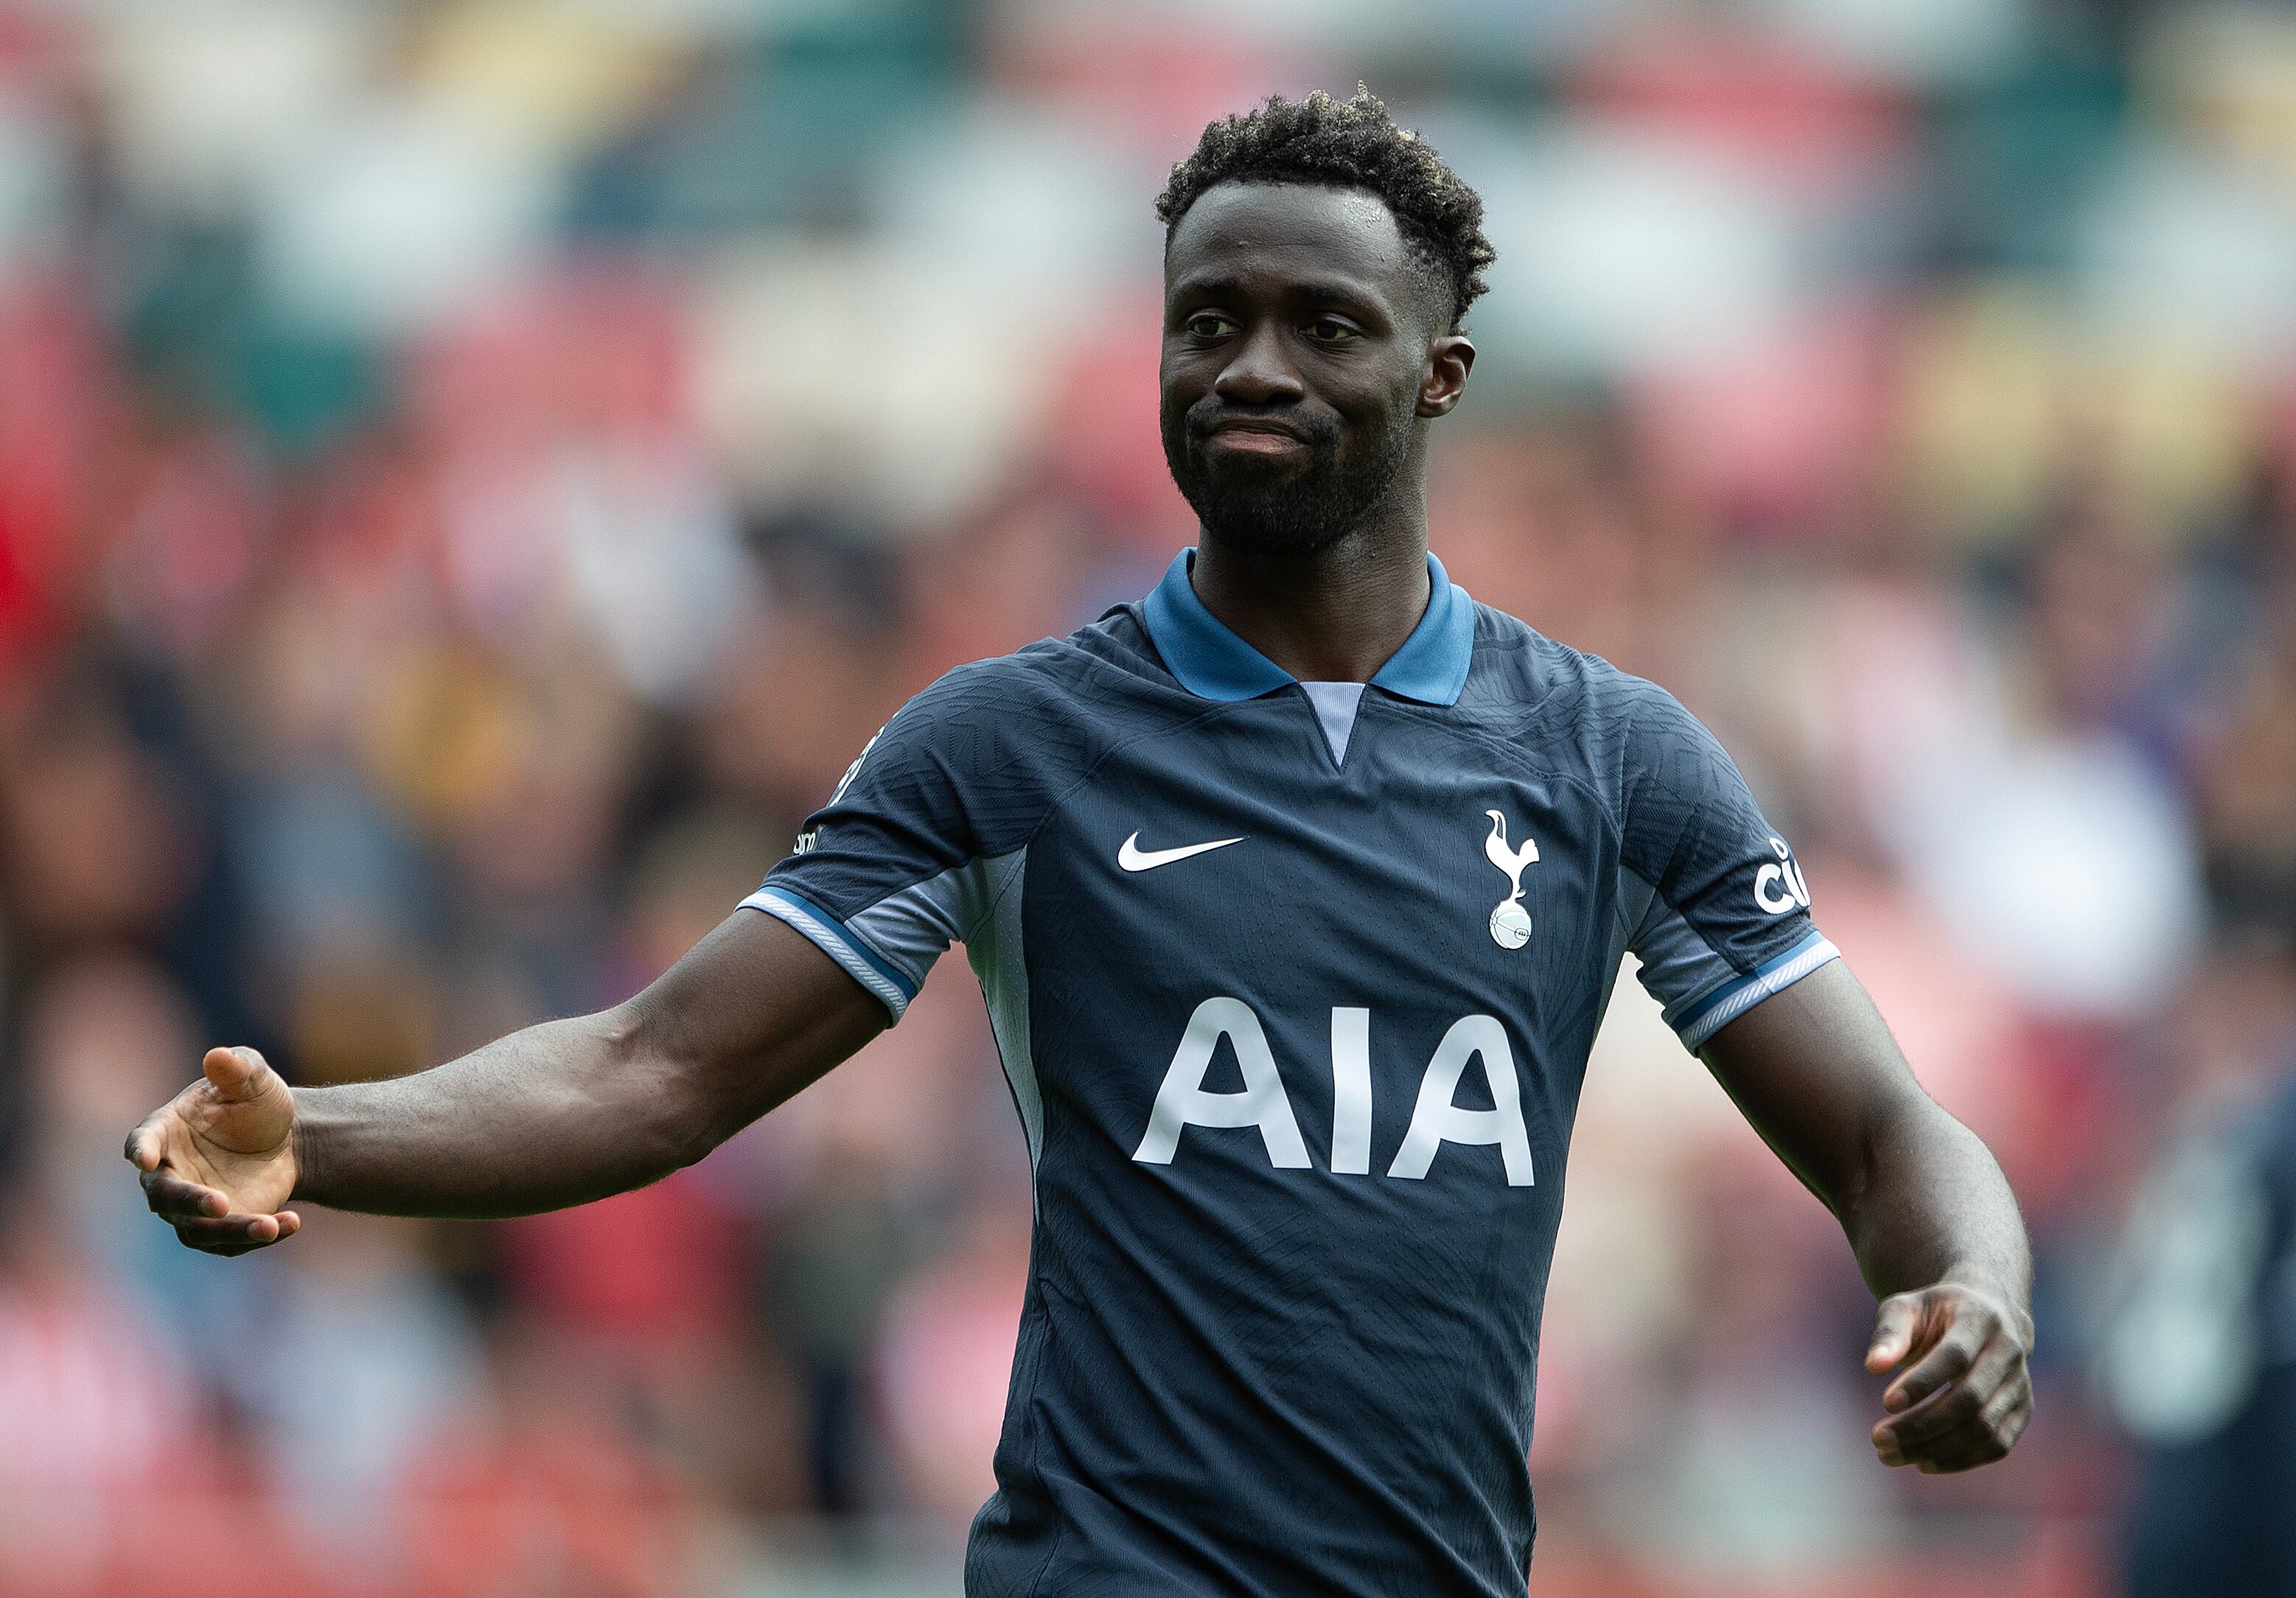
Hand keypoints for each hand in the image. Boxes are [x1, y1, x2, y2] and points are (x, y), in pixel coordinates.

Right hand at [125, 1047, 302, 1255]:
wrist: (287, 1138)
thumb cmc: (256, 1103)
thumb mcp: (254, 1079)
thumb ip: (237, 1068)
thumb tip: (218, 1056)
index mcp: (166, 1131)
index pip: (142, 1141)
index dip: (141, 1150)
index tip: (144, 1159)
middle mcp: (170, 1173)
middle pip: (166, 1196)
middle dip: (191, 1202)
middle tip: (221, 1205)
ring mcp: (192, 1204)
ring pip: (197, 1230)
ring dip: (232, 1230)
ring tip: (269, 1226)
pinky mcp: (219, 1227)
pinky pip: (231, 1242)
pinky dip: (258, 1236)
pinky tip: (290, 1223)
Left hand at [1865, 1281, 2031, 1472]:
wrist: (1985, 1313)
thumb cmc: (1934, 1313)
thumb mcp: (1906, 1308)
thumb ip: (1889, 1334)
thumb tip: (1873, 1366)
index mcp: (1981, 1319)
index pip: (1955, 1356)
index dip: (1922, 1382)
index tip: (1886, 1403)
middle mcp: (2008, 1352)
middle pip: (1970, 1399)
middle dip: (1922, 1424)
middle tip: (1878, 1438)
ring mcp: (2020, 1384)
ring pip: (1984, 1428)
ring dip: (1936, 1448)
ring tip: (1890, 1454)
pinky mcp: (2021, 1410)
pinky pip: (1997, 1446)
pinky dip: (1960, 1460)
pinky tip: (1922, 1462)